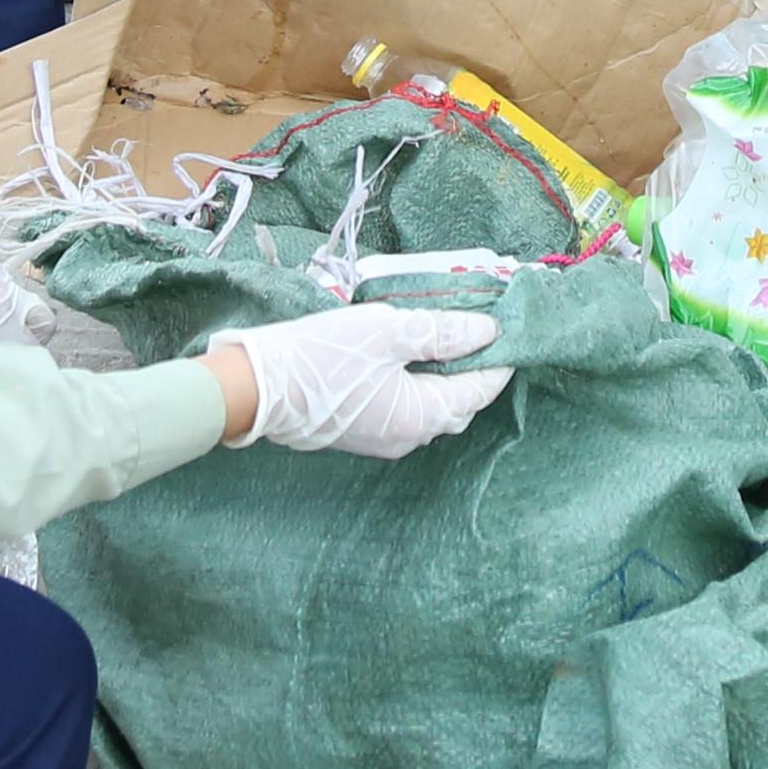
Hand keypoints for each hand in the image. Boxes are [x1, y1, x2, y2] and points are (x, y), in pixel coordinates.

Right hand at [213, 303, 509, 457]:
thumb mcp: (389, 332)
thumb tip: (488, 332)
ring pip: (429, 408)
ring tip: (444, 337)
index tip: (510, 330)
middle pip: (457, 403)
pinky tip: (407, 356)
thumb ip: (443, 332)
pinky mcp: (359, 432)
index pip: (479, 390)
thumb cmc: (325, 356)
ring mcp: (381, 439)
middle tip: (478, 329)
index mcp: (423, 415)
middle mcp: (408, 437)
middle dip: (473, 370)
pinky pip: (403, 409)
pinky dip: (416, 385)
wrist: (257, 388)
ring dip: (442, 376)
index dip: (498, 359)